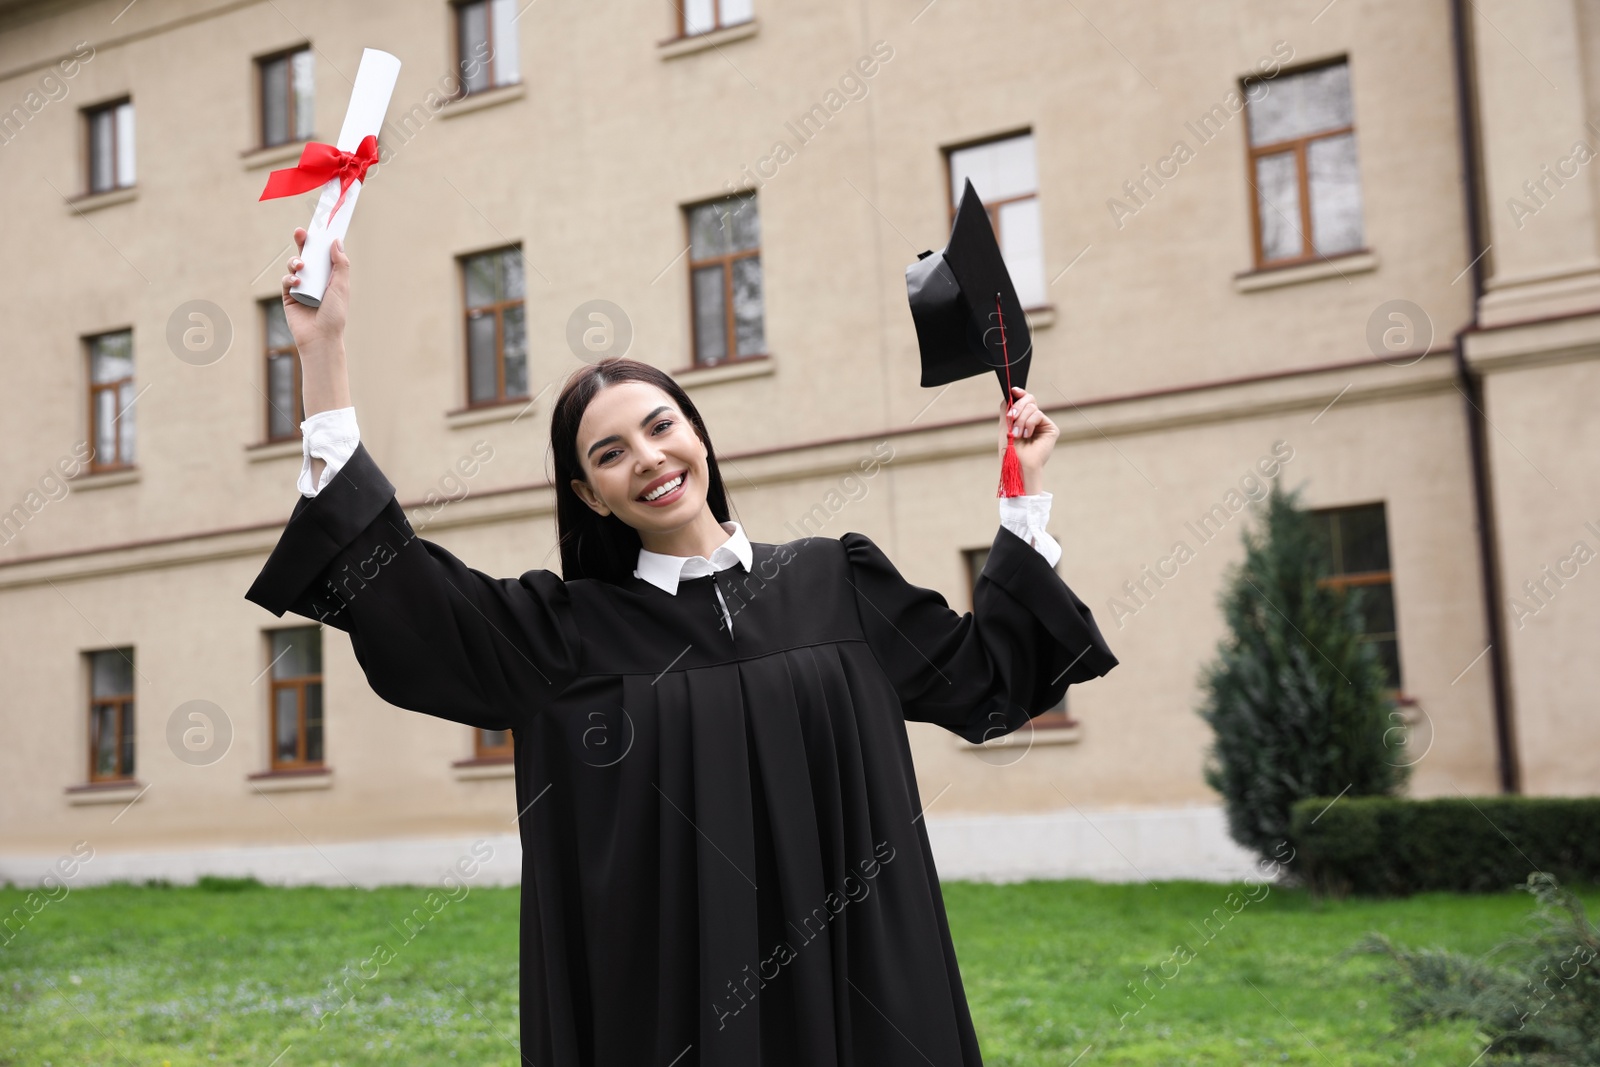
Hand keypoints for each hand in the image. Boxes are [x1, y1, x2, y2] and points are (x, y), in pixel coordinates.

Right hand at [281, 227, 350, 361]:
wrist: (321, 337)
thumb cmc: (335, 315)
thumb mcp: (341, 287)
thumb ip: (340, 264)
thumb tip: (336, 241)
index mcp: (330, 277)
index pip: (324, 255)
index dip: (320, 242)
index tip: (319, 226)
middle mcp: (315, 280)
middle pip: (307, 255)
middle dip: (303, 243)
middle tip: (300, 232)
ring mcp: (301, 287)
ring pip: (294, 265)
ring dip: (295, 261)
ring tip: (300, 266)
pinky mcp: (289, 296)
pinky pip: (287, 280)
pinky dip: (290, 277)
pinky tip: (296, 281)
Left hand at [998, 386, 1057, 493]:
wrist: (1018, 465)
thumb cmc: (1010, 450)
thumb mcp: (1005, 426)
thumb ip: (1007, 409)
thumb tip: (1011, 392)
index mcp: (1024, 419)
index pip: (1024, 400)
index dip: (1020, 393)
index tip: (1013, 391)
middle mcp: (1034, 420)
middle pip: (1029, 400)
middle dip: (1018, 407)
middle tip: (1011, 418)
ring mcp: (1043, 424)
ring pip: (1032, 407)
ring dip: (1021, 420)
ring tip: (1017, 434)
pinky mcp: (1051, 429)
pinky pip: (1038, 414)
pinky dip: (1029, 423)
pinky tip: (1027, 435)